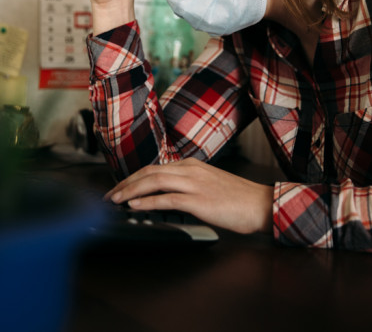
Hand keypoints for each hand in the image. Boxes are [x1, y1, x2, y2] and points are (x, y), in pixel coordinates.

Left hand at [105, 158, 272, 234]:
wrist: (262, 205)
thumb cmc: (239, 199)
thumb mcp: (210, 185)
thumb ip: (189, 186)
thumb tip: (167, 197)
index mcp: (192, 165)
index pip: (154, 168)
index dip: (133, 178)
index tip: (119, 188)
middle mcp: (191, 170)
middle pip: (149, 172)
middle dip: (125, 183)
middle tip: (109, 195)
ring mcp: (195, 184)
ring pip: (154, 182)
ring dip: (130, 191)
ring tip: (115, 200)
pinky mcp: (199, 201)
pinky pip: (168, 199)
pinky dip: (148, 202)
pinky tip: (135, 206)